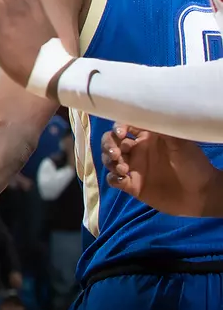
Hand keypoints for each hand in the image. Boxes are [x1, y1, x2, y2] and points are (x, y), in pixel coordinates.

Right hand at [104, 124, 222, 215]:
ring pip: (109, 159)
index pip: (124, 126)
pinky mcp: (133, 186)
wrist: (202, 195)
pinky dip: (113, 178)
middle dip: (108, 145)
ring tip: (123, 169)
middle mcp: (137, 150)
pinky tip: (123, 180)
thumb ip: (162, 129)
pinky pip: (113, 180)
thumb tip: (145, 114)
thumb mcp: (181, 143)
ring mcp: (134, 168)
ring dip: (110, 162)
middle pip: (111, 142)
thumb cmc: (194, 165)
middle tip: (116, 154)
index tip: (120, 134)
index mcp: (147, 137)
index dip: (117, 127)